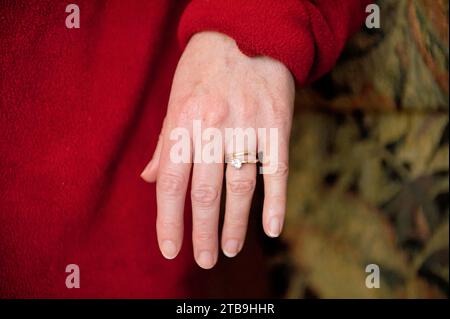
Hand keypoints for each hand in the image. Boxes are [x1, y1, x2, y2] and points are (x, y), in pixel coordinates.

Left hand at [141, 31, 294, 268]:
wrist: (247, 35)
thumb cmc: (204, 71)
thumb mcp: (176, 101)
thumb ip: (165, 144)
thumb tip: (149, 180)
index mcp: (184, 122)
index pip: (171, 183)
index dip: (168, 221)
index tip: (170, 250)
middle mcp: (214, 127)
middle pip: (206, 192)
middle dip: (202, 232)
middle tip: (204, 260)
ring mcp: (248, 127)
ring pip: (240, 187)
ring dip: (235, 224)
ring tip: (230, 250)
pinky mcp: (277, 126)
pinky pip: (276, 171)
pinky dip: (276, 203)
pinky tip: (271, 229)